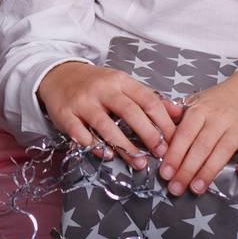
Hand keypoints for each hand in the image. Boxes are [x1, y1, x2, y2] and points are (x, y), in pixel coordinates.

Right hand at [36, 61, 178, 168]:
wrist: (58, 75)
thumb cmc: (96, 84)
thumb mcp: (123, 84)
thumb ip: (149, 98)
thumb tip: (179, 113)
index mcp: (120, 80)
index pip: (148, 99)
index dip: (163, 122)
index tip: (175, 141)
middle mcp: (102, 89)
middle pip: (130, 112)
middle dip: (148, 135)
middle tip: (161, 154)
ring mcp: (82, 102)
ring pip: (106, 126)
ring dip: (125, 147)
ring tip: (139, 163)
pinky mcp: (65, 115)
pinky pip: (81, 135)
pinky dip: (95, 147)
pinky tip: (106, 155)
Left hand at [158, 64, 237, 196]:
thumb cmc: (220, 100)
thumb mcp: (196, 100)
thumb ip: (177, 115)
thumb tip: (156, 126)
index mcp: (201, 109)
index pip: (185, 134)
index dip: (174, 155)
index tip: (165, 173)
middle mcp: (220, 117)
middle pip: (202, 146)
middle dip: (187, 169)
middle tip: (176, 188)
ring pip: (224, 150)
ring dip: (209, 171)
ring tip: (196, 188)